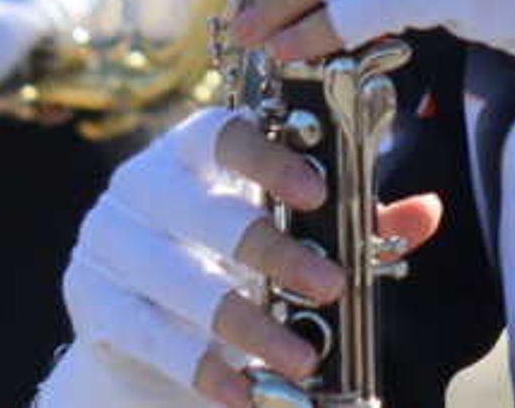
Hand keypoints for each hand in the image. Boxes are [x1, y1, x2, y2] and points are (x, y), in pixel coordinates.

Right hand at [45, 107, 448, 407]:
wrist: (139, 332)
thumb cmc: (226, 264)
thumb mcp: (285, 237)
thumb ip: (350, 223)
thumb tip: (424, 213)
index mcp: (190, 151)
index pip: (223, 133)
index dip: (268, 157)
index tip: (317, 193)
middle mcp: (141, 184)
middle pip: (206, 211)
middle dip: (273, 252)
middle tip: (333, 287)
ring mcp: (108, 240)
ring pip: (181, 282)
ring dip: (248, 326)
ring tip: (303, 362)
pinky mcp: (90, 298)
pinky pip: (150, 334)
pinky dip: (203, 368)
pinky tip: (245, 394)